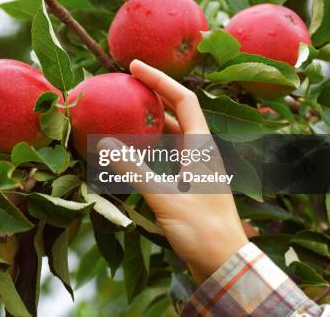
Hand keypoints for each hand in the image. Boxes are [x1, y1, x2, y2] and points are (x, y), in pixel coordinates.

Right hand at [98, 60, 247, 282]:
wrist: (225, 264)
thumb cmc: (202, 230)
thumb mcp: (165, 198)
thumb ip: (135, 171)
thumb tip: (105, 145)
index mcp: (202, 147)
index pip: (183, 99)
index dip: (160, 79)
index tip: (134, 66)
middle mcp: (201, 152)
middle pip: (177, 113)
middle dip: (152, 97)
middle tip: (125, 88)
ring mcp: (196, 168)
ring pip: (172, 135)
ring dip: (150, 122)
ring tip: (124, 115)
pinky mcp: (189, 184)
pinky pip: (167, 155)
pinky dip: (150, 147)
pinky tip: (132, 151)